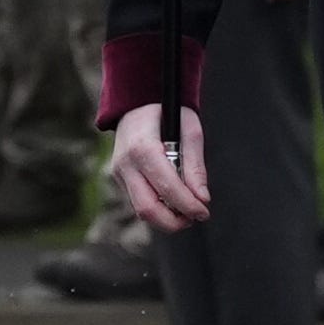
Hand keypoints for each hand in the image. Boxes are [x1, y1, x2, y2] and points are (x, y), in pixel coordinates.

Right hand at [109, 104, 212, 231]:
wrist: (136, 103)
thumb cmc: (166, 112)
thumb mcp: (188, 129)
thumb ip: (194, 164)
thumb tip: (202, 198)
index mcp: (142, 147)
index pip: (167, 187)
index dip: (188, 205)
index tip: (205, 211)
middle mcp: (125, 164)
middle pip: (148, 208)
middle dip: (174, 221)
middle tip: (196, 217)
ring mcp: (118, 173)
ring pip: (141, 211)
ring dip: (166, 218)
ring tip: (187, 211)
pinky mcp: (119, 179)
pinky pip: (138, 203)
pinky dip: (158, 208)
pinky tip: (173, 201)